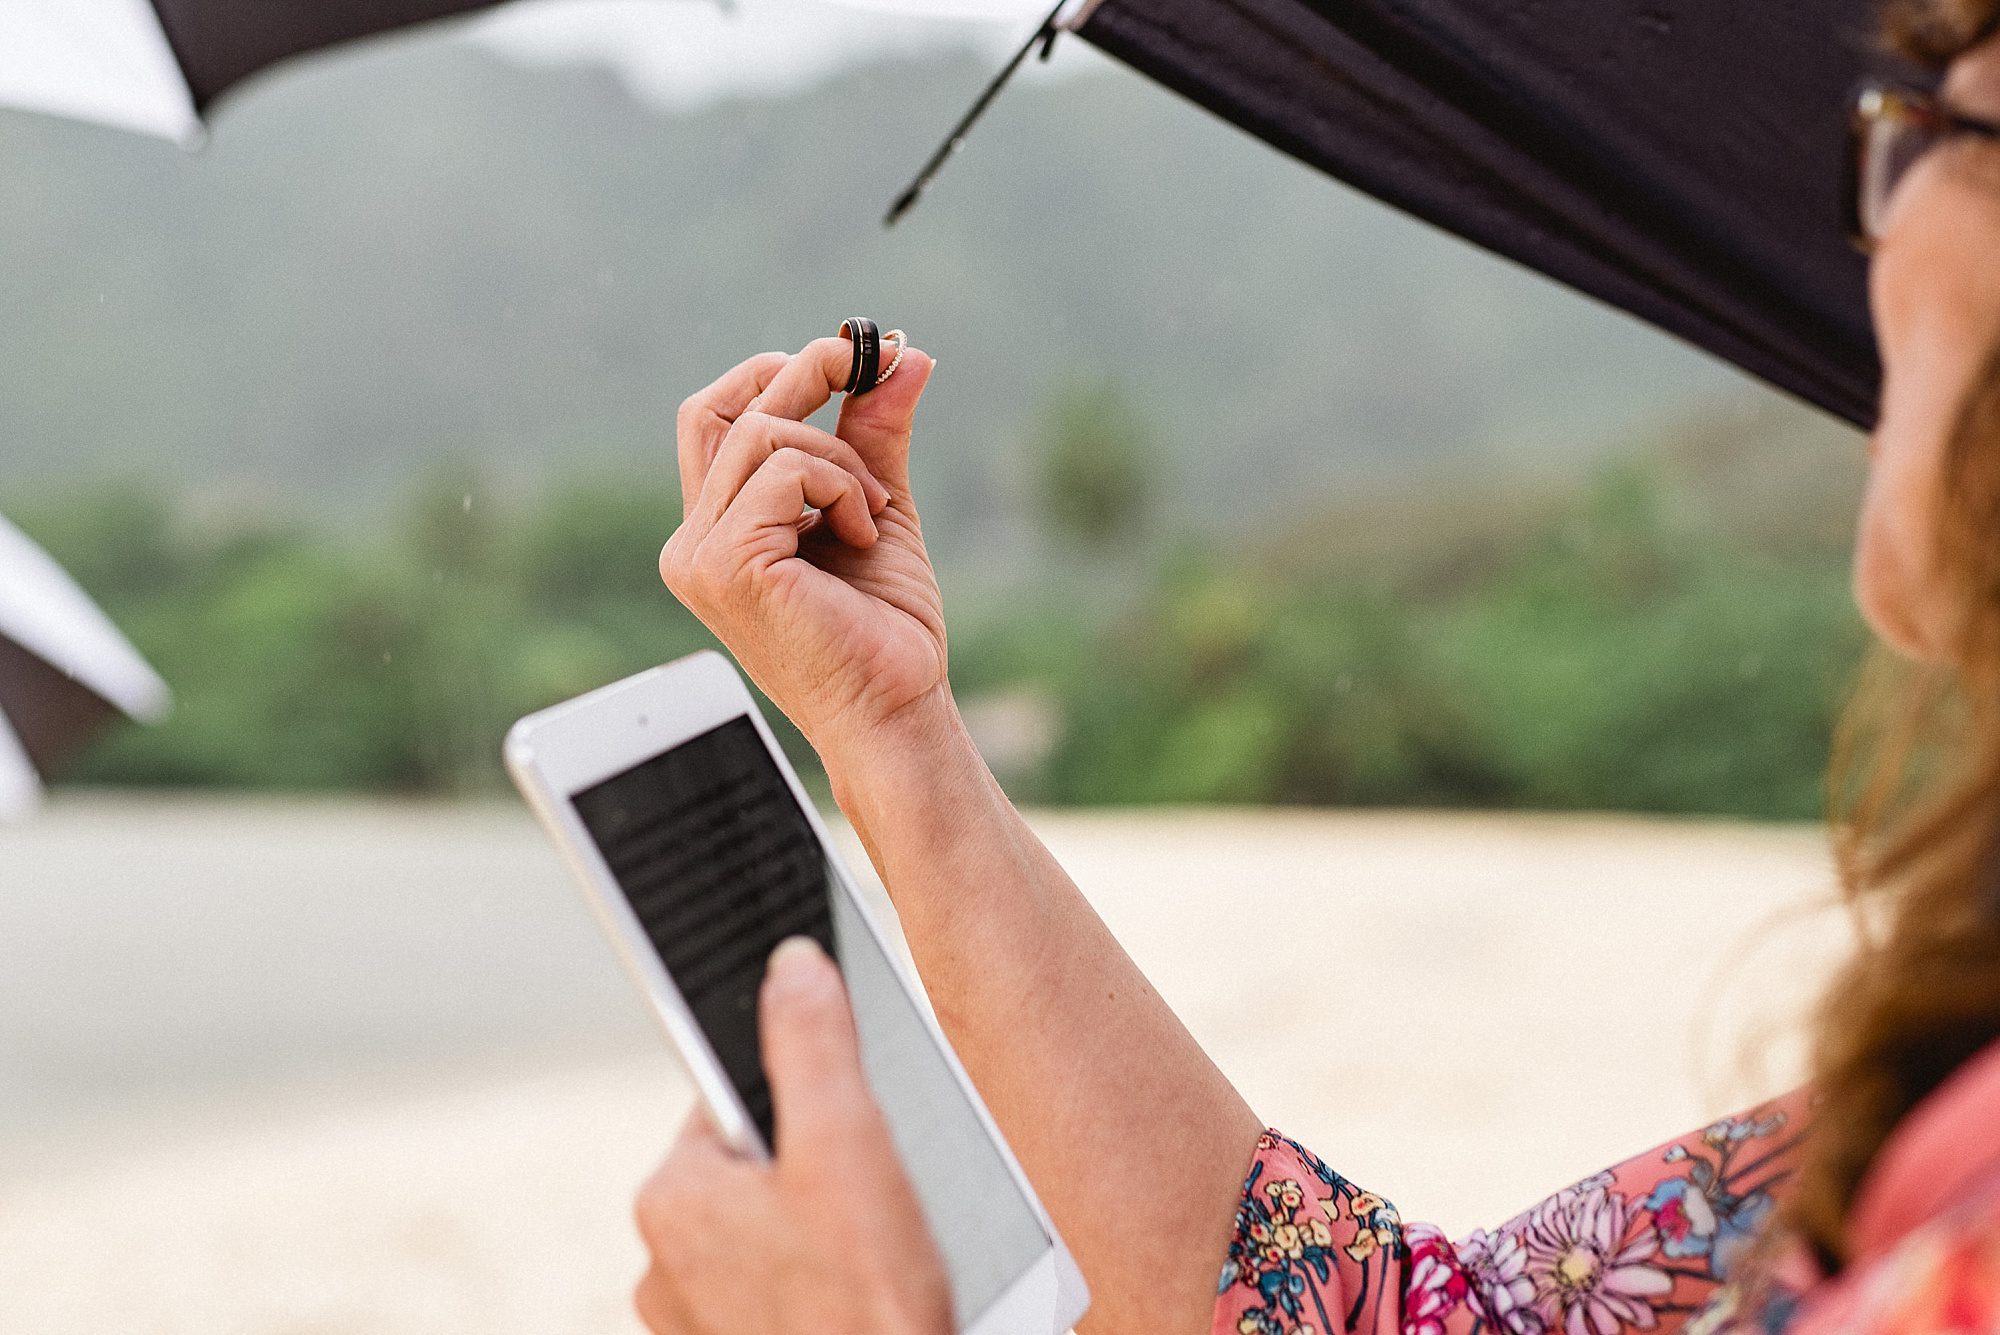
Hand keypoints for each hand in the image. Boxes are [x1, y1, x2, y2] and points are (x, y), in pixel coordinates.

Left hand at [632, 936, 952, 1334]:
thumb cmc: (867, 1309)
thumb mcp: (848, 1147)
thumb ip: (812, 1045)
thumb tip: (789, 966)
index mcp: (675, 1197)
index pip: (733, 1101)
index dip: (800, 1096)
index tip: (846, 1109)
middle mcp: (666, 1263)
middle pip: (760, 1168)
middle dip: (823, 1172)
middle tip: (880, 1199)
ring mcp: (696, 1323)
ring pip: (774, 1235)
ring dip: (830, 1233)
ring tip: (885, 1257)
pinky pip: (781, 1293)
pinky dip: (824, 1287)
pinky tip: (872, 1299)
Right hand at [661, 338, 946, 756]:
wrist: (898, 705)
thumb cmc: (886, 626)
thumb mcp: (877, 504)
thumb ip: (872, 432)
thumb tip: (903, 351)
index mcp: (715, 531)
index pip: (712, 416)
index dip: (770, 372)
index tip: (849, 357)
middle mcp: (692, 543)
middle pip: (723, 409)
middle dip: (806, 372)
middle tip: (875, 357)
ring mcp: (700, 557)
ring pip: (762, 436)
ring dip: (840, 458)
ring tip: (874, 512)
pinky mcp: (727, 565)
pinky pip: (783, 471)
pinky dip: (839, 486)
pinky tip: (861, 533)